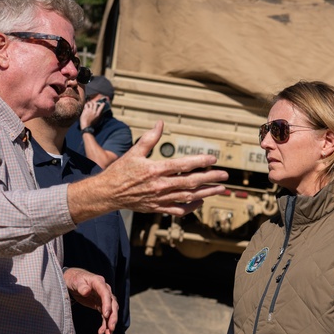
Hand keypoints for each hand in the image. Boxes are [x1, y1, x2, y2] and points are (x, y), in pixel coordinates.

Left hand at [63, 267, 117, 333]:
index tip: (106, 315)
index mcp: (98, 282)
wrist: (72, 279)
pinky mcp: (100, 305)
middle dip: (113, 316)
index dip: (107, 304)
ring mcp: (103, 298)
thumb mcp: (75, 281)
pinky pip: (105, 316)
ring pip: (111, 311)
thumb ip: (81, 286)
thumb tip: (86, 291)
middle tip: (111, 328)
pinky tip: (101, 332)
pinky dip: (104, 324)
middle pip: (112, 304)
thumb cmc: (74, 279)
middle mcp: (104, 290)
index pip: (106, 293)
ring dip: (110, 323)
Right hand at [67, 121, 228, 222]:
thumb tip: (160, 123)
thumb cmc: (120, 171)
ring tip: (220, 189)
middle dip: (210, 179)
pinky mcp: (157, 208)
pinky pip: (178, 210)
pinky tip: (200, 201)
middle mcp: (160, 185)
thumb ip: (149, 138)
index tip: (213, 159)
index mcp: (155, 170)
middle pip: (190, 182)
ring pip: (188, 197)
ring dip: (206, 193)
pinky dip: (191, 207)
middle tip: (225, 176)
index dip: (199, 162)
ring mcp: (160, 199)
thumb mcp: (134, 152)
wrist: (108, 193)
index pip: (183, 165)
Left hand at [80, 99, 105, 127]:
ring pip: (90, 103)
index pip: (101, 108)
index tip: (103, 103)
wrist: (86, 125)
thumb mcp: (96, 119)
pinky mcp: (86, 110)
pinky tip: (86, 106)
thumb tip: (99, 112)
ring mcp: (90, 110)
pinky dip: (86, 104)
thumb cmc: (91, 124)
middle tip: (92, 103)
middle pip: (95, 103)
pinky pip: (86, 105)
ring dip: (89, 103)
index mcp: (97, 114)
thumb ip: (97, 115)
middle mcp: (94, 111)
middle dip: (94, 102)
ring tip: (88, 104)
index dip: (102, 105)